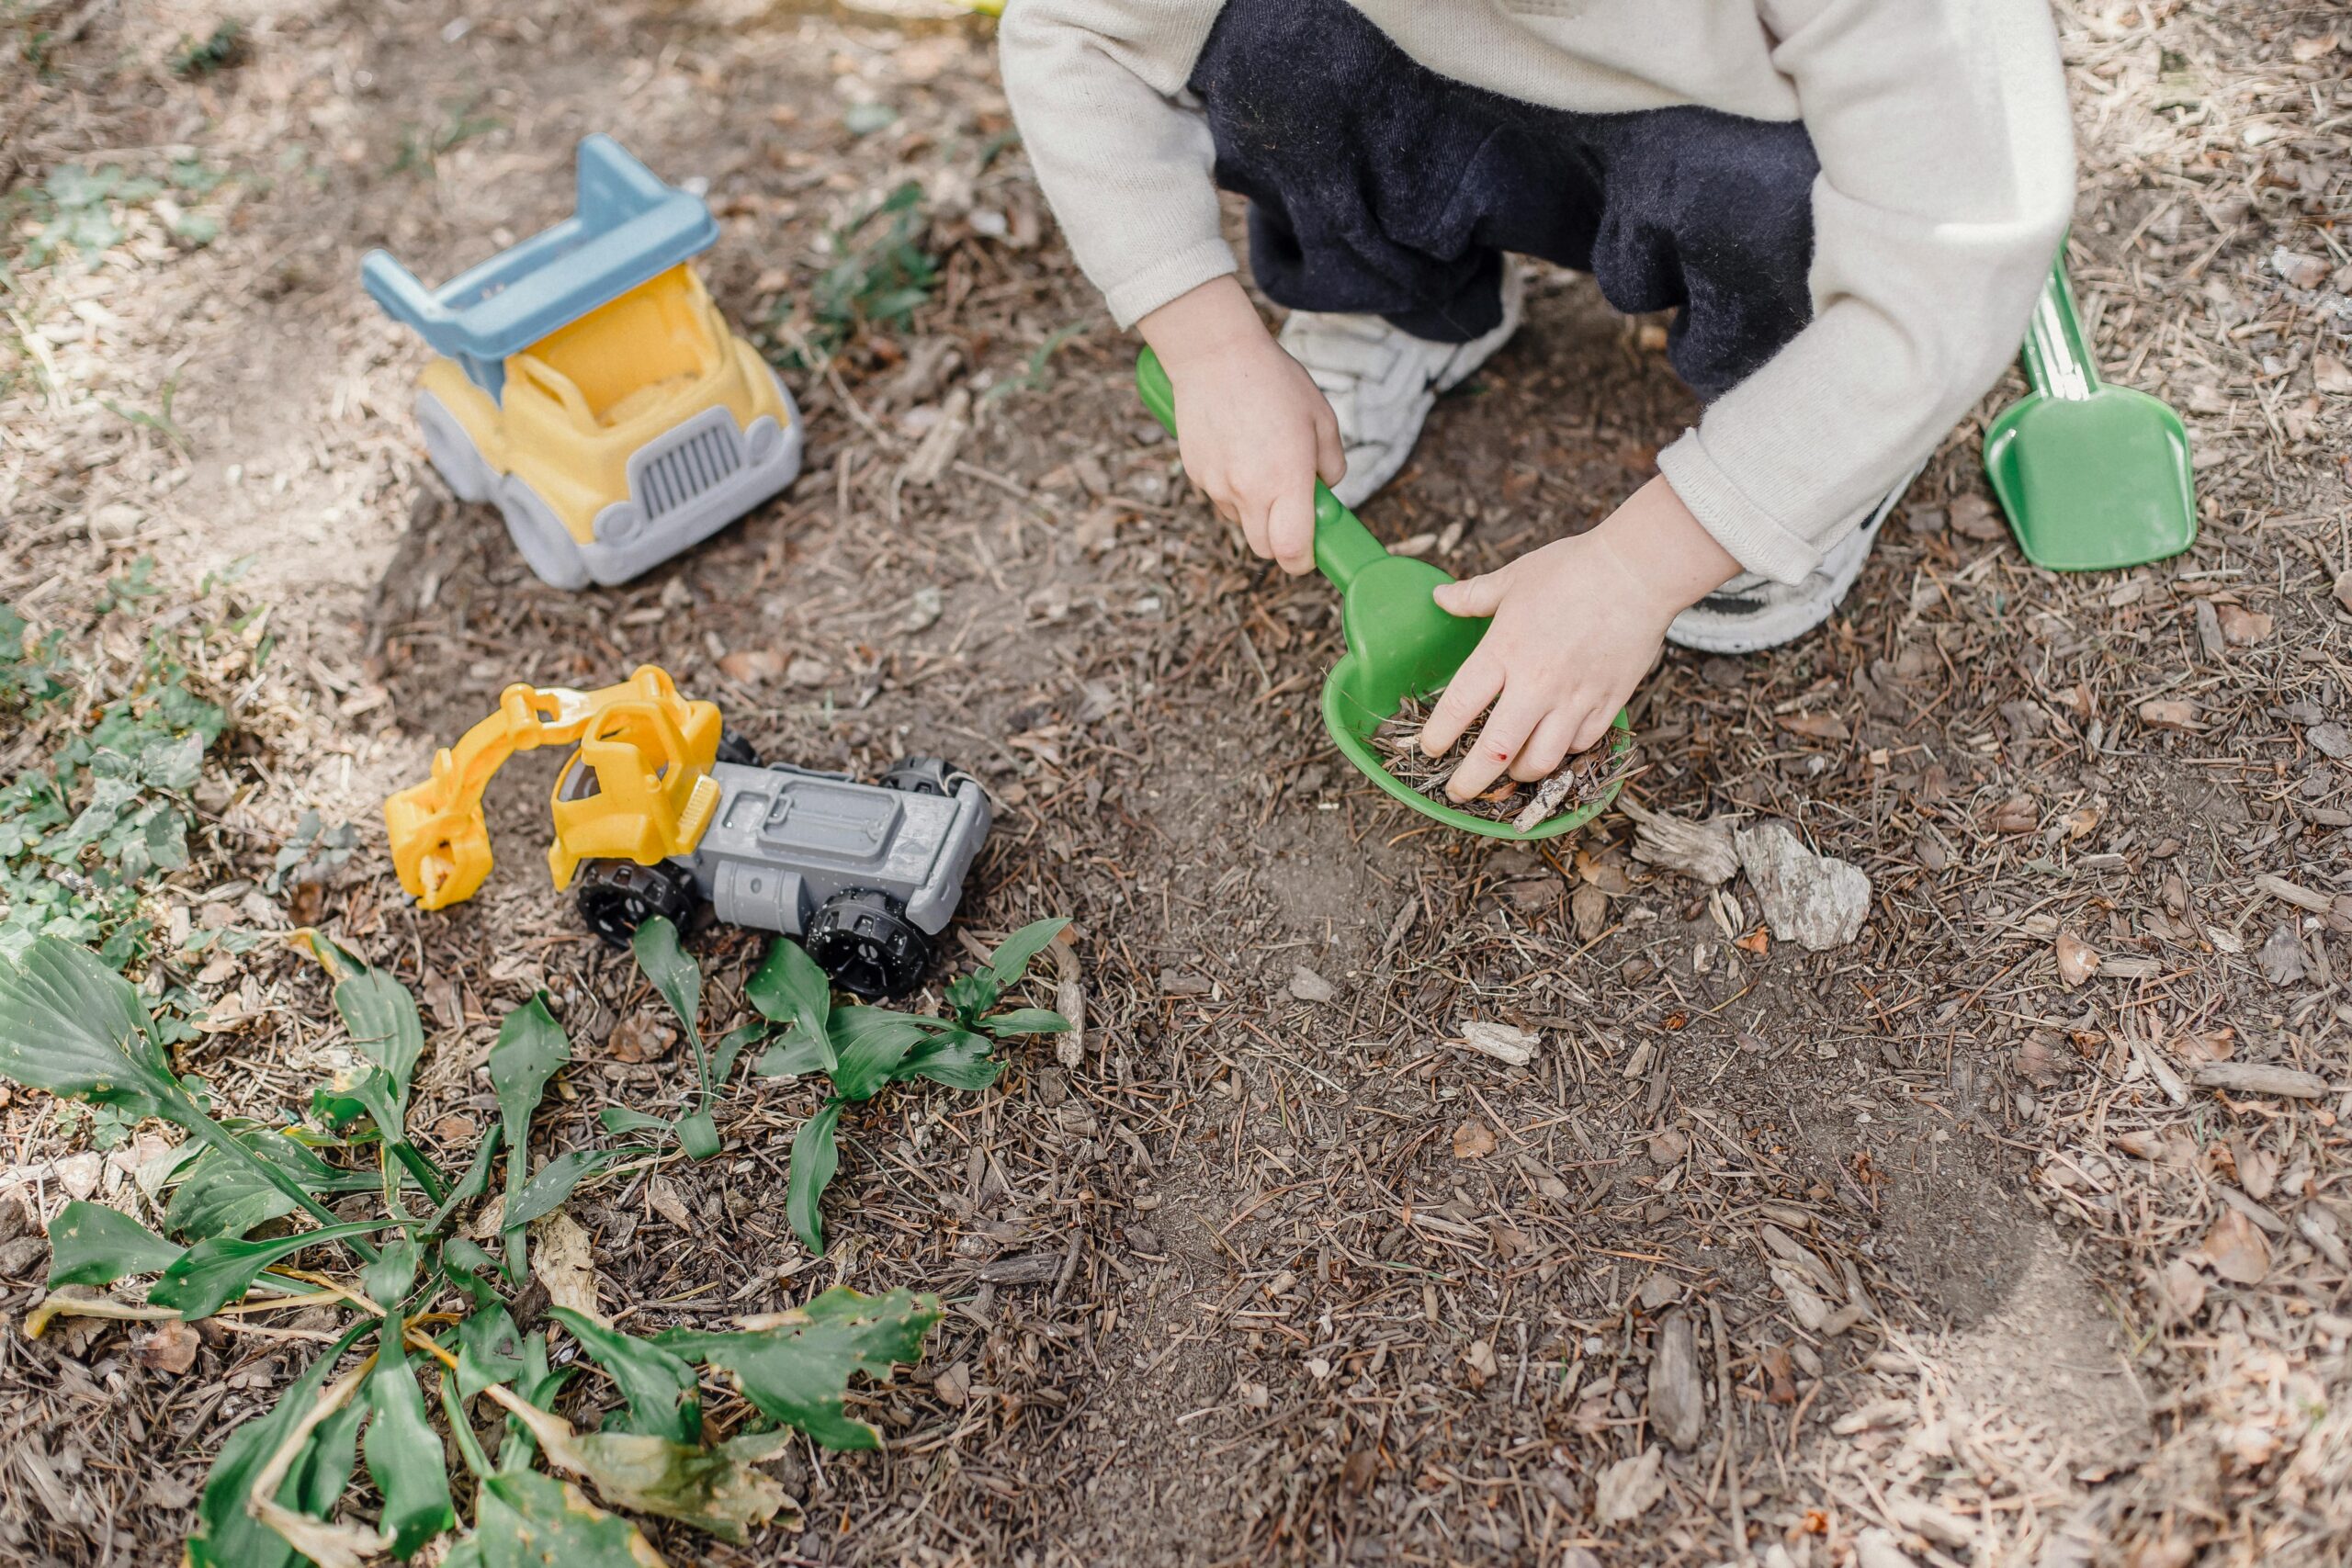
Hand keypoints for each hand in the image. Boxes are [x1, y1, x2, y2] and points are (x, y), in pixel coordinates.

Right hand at [1140, 277, 1342, 573]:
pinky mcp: (1197, 475)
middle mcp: (1249, 491)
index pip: (1292, 552)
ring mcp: (1218, 486)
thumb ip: (1332, 465)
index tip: (1312, 550)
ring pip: (1241, 523)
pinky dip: (1233, 489)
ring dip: (1256, 511)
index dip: (1304, 560)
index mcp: (1286, 480)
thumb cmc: (1274, 382)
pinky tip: (1239, 450)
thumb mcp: (1322, 419)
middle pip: (1264, 549)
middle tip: (1294, 509)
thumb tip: (1325, 490)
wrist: (1215, 355)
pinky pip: (1221, 498)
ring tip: (1263, 464)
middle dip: (1282, 541)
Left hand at [1419, 475, 1739, 799]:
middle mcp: (1536, 683)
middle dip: (1471, 780)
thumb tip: (1439, 597)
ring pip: (1541, 761)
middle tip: (1458, 791)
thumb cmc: (1574, 569)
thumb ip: (1473, 596)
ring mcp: (1575, 698)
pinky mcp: (1608, 703)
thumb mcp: (1514, 578)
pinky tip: (1553, 745)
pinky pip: (1580, 746)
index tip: (1430, 748)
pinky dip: (1563, 753)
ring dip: (1518, 773)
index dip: (1438, 736)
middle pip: (1495, 751)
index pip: (1459, 707)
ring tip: (1508, 770)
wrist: (1639, 571)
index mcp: (1504, 651)